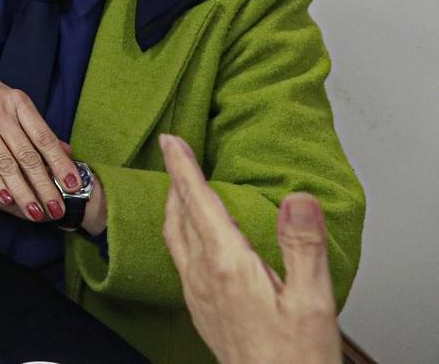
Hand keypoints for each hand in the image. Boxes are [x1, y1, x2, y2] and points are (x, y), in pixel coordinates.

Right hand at [0, 65, 74, 221]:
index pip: (44, 137)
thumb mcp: (12, 102)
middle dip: (44, 185)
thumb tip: (66, 150)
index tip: (74, 185)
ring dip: (22, 191)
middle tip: (57, 208)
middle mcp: (0, 112)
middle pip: (27, 155)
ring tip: (35, 212)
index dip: (60, 163)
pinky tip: (5, 199)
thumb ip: (37, 127)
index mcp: (18, 102)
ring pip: (5, 163)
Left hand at [161, 134, 339, 363]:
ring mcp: (197, 294)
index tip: (171, 140)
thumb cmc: (296, 358)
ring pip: (175, 237)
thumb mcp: (312, 300)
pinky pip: (180, 259)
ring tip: (180, 188)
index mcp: (227, 264)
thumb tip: (297, 198)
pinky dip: (181, 233)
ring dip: (175, 206)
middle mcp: (203, 276)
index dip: (183, 167)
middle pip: (179, 215)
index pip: (198, 202)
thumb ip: (303, 246)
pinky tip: (193, 238)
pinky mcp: (200, 309)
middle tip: (174, 153)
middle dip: (176, 180)